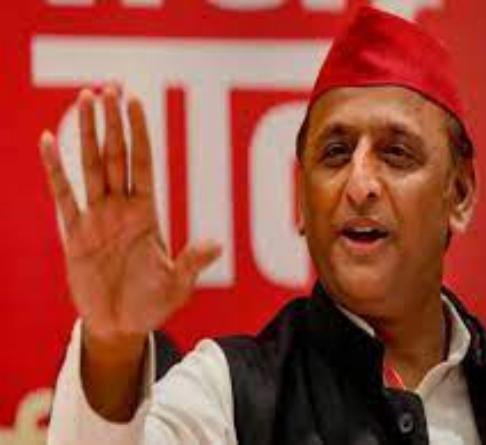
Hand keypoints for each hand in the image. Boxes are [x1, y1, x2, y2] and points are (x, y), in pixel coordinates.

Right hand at [40, 86, 220, 344]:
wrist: (121, 325)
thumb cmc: (152, 304)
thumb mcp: (177, 284)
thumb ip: (192, 262)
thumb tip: (216, 244)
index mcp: (148, 213)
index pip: (143, 163)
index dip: (139, 133)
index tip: (135, 101)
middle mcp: (122, 208)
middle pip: (116, 156)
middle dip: (112, 122)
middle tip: (106, 87)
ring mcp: (97, 218)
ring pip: (90, 167)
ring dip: (85, 134)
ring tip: (83, 100)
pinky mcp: (74, 234)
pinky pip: (63, 195)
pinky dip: (55, 170)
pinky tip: (49, 141)